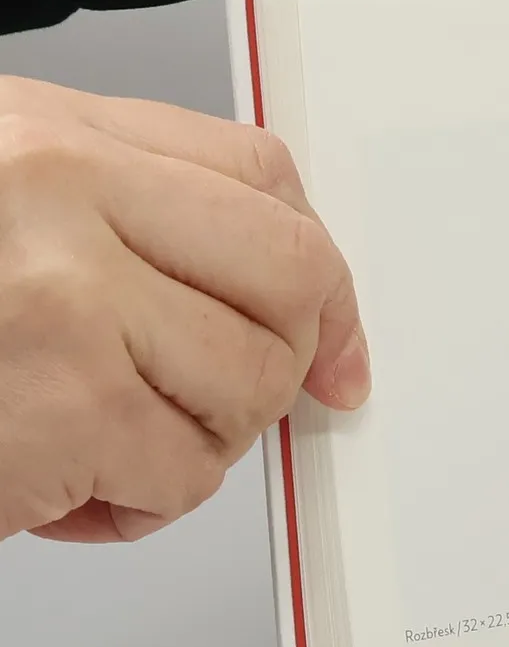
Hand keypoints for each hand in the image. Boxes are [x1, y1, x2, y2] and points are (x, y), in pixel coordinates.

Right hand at [0, 78, 366, 544]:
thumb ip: (124, 226)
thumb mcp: (2, 213)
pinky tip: (53, 488)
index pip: (263, 179)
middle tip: (209, 404)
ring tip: (93, 442)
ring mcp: (67, 299)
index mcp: (53, 137)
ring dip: (190, 446)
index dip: (321, 276)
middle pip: (290, 283)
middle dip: (276, 366)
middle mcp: (63, 197)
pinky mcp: (65, 406)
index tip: (336, 347)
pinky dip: (132, 508)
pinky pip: (183, 475)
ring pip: (247, 391)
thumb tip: (281, 305)